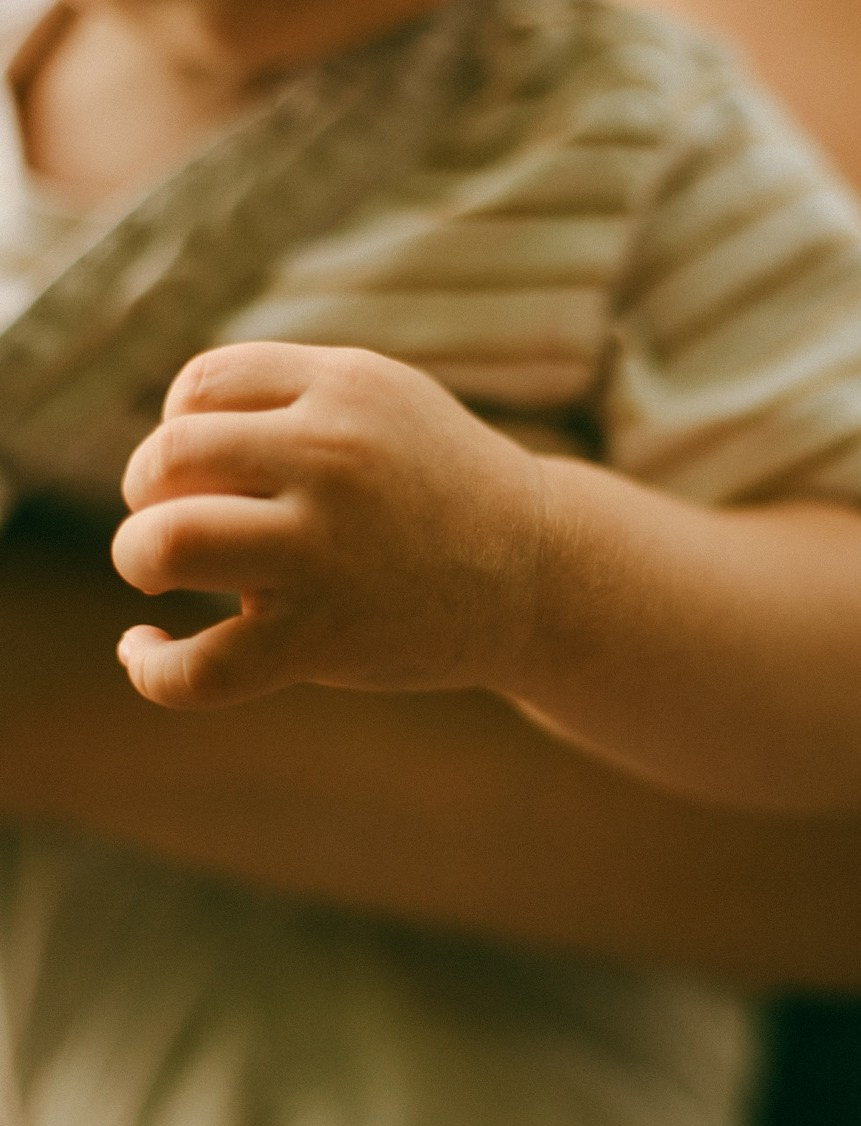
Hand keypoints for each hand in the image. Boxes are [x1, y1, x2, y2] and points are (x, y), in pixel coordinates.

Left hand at [112, 343, 544, 707]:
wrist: (538, 572)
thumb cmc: (441, 487)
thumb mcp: (382, 401)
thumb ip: (286, 396)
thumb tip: (162, 433)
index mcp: (344, 389)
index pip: (199, 385)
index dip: (175, 426)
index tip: (205, 469)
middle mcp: (333, 461)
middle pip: (167, 457)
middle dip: (145, 492)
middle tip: (172, 520)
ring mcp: (326, 553)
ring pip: (165, 546)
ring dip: (137, 558)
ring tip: (155, 571)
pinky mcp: (323, 639)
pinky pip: (201, 667)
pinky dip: (151, 667)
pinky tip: (142, 648)